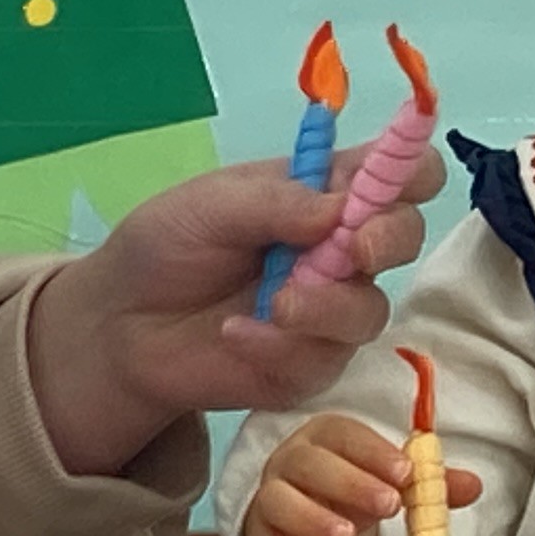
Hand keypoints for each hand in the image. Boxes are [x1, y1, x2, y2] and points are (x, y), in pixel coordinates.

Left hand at [25, 149, 445, 478]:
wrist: (121, 325)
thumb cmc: (167, 246)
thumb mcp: (210, 206)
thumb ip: (275, 202)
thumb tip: (341, 211)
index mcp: (326, 193)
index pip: (400, 173)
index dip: (413, 170)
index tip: (398, 181)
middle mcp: (340, 250)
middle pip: (404, 237)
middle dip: (387, 240)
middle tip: (352, 250)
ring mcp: (330, 311)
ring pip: (370, 310)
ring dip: (327, 306)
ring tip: (273, 305)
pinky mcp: (310, 365)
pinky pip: (324, 359)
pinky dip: (281, 347)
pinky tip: (237, 335)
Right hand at [243, 414, 487, 535]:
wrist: (306, 523)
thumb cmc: (354, 491)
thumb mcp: (391, 485)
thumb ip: (430, 485)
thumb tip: (474, 485)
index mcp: (326, 437)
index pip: (342, 433)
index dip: (372, 451)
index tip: (406, 473)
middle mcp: (291, 461)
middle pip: (308, 463)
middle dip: (348, 482)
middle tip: (388, 506)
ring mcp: (270, 500)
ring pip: (278, 503)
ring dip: (313, 520)